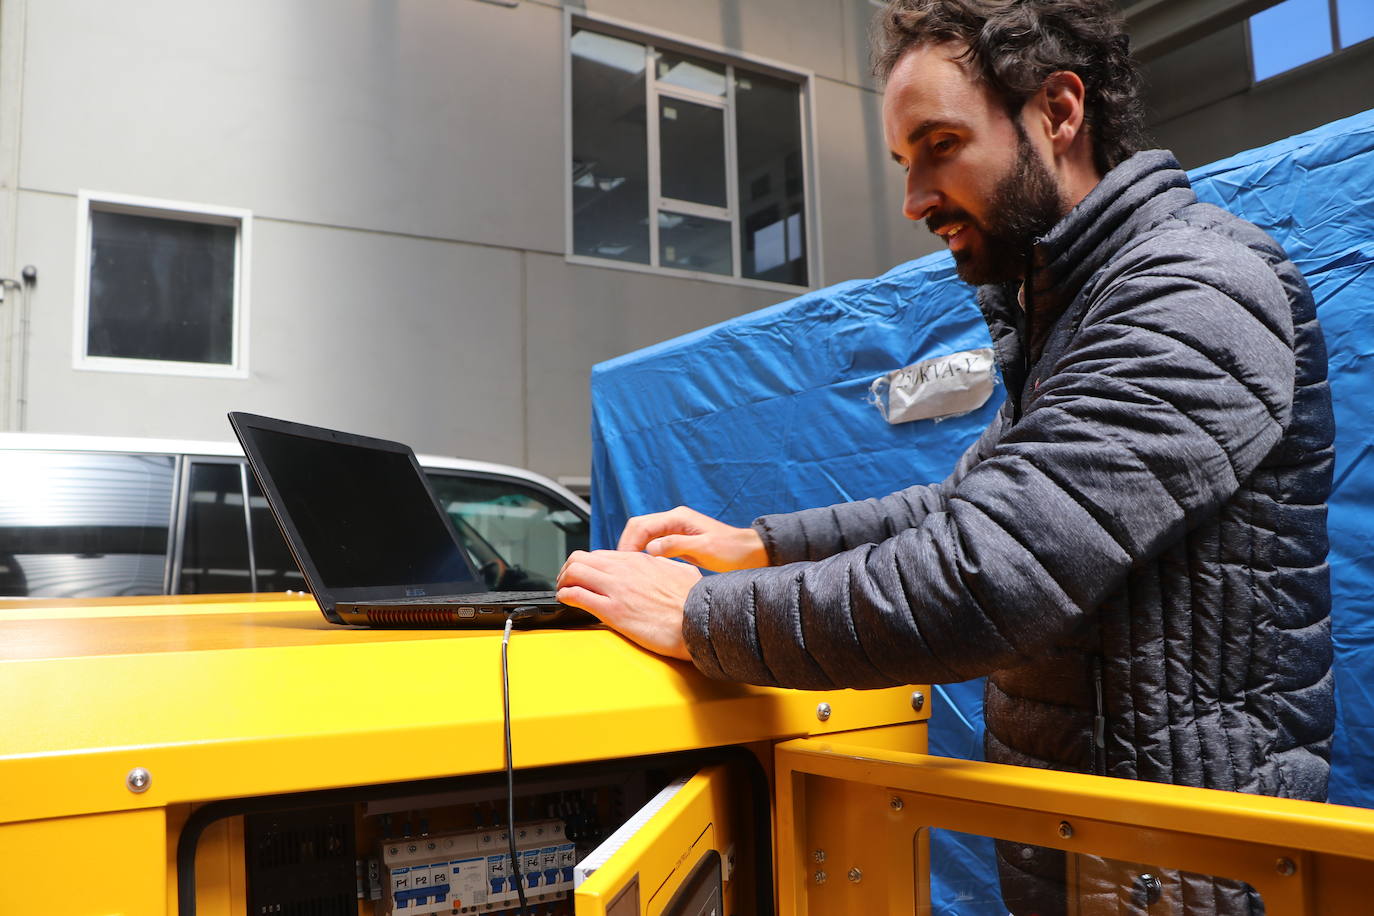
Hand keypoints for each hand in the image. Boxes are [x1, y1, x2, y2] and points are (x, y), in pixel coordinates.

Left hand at [556, 549, 700, 659]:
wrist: (700, 621)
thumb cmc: (695, 602)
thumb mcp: (684, 572)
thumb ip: (670, 565)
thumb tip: (667, 566)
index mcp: (640, 560)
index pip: (601, 554)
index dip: (588, 565)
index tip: (585, 575)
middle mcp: (624, 570)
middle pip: (581, 558)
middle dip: (568, 570)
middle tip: (566, 582)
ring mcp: (617, 589)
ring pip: (574, 572)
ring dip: (563, 581)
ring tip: (563, 591)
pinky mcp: (612, 611)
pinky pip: (577, 596)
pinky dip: (566, 596)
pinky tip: (565, 600)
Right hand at [617, 506, 767, 571]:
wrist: (749, 553)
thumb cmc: (731, 550)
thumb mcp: (704, 548)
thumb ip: (677, 545)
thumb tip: (650, 548)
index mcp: (677, 518)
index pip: (641, 525)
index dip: (628, 543)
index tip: (623, 562)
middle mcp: (673, 520)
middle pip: (638, 528)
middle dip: (626, 545)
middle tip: (620, 568)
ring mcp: (675, 530)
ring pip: (644, 537)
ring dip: (634, 550)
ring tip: (628, 570)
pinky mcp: (678, 541)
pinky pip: (653, 544)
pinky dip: (644, 554)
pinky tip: (643, 569)